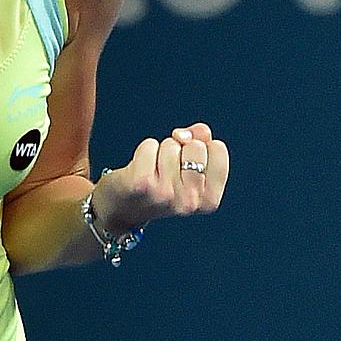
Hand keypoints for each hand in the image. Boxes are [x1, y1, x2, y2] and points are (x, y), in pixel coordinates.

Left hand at [93, 122, 229, 232]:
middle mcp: (190, 201)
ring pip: (171, 144)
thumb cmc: (159, 186)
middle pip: (195, 145)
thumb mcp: (188, 170)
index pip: (218, 148)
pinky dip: (143, 151)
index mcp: (208, 200)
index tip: (187, 163)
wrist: (122, 209)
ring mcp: (166, 193)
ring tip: (153, 172)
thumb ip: (203, 144)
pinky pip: (150, 145)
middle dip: (180, 148)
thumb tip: (201, 130)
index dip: (201, 146)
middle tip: (167, 169)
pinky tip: (138, 170)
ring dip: (160, 151)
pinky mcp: (142, 183)